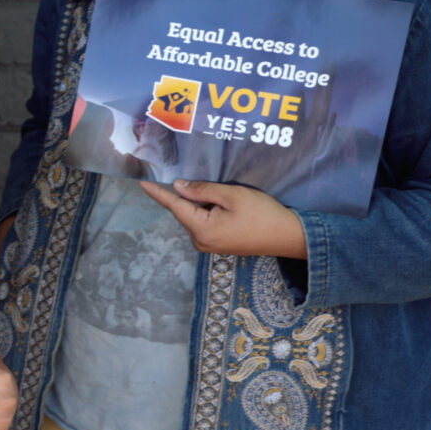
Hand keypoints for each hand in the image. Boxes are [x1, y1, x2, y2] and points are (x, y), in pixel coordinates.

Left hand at [138, 179, 307, 258]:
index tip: (142, 183)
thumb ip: (202, 190)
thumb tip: (178, 187)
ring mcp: (209, 246)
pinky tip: (230, 209)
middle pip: (187, 211)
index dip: (158, 193)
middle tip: (220, 190)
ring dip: (205, 205)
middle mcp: (200, 241)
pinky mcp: (218, 245)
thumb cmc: (262, 214)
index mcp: (201, 229)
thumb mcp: (231, 195)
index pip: (174, 206)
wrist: (288, 236)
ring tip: (231, 201)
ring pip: (196, 217)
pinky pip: (206, 224)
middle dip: (195, 197)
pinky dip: (211, 213)